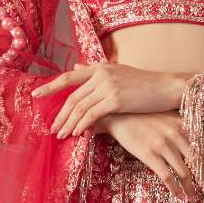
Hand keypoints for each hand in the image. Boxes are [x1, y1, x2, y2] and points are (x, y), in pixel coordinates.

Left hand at [33, 59, 182, 137]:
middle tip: (51, 128)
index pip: (69, 77)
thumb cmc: (145, 84)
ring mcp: (108, 86)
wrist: (168, 87)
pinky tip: (77, 134)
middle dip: (60, 114)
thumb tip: (75, 67)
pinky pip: (92, 115)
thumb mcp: (119, 73)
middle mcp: (101, 74)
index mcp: (100, 67)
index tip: (35, 95)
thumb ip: (96, 72)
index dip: (50, 87)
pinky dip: (82, 125)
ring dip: (68, 123)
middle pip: (72, 97)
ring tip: (61, 135)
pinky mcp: (116, 100)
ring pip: (80, 107)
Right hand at [96, 109, 203, 201]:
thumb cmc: (145, 116)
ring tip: (193, 198)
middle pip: (201, 163)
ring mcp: (163, 144)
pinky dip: (175, 188)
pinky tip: (178, 195)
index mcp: (186, 124)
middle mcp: (177, 134)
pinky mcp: (149, 154)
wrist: (119, 115)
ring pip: (185, 172)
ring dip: (191, 189)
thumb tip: (201, 150)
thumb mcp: (169, 118)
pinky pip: (167, 176)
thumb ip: (185, 129)